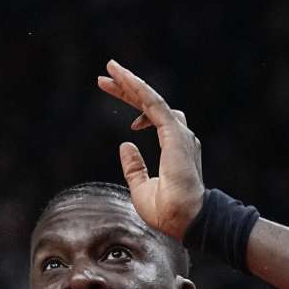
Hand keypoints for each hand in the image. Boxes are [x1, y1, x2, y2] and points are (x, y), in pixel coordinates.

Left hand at [96, 60, 205, 240]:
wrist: (184, 219)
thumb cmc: (167, 210)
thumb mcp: (141, 187)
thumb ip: (134, 166)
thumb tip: (125, 145)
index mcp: (173, 146)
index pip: (150, 115)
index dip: (131, 102)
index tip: (111, 90)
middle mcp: (178, 135)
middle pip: (149, 103)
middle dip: (126, 88)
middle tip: (104, 77)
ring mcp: (178, 133)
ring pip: (151, 99)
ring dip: (130, 82)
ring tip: (111, 69)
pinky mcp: (174, 133)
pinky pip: (154, 104)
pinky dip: (139, 90)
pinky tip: (125, 79)